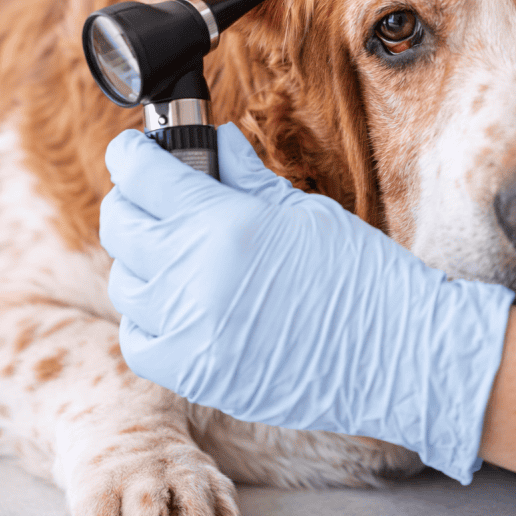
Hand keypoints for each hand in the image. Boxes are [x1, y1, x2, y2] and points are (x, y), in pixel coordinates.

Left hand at [100, 125, 514, 483]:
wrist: (395, 352)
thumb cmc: (358, 272)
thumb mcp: (300, 209)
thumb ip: (244, 175)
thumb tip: (215, 141)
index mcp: (223, 222)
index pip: (140, 174)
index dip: (130, 153)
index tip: (134, 150)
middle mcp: (194, 274)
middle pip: (120, 223)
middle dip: (132, 199)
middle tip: (159, 195)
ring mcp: (189, 330)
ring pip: (125, 281)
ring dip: (143, 258)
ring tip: (178, 251)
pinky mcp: (195, 374)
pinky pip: (138, 338)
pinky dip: (149, 316)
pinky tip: (180, 304)